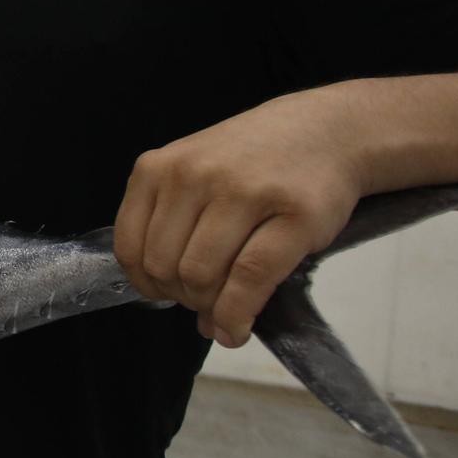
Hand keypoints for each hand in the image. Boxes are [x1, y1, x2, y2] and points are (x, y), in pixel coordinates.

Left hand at [112, 91, 361, 347]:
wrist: (327, 130)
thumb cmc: (255, 163)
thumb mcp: (199, 180)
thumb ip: (180, 238)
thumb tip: (200, 323)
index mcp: (158, 168)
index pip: (129, 247)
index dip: (145, 284)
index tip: (167, 293)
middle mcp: (194, 176)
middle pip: (164, 266)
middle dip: (182, 296)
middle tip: (206, 299)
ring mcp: (244, 192)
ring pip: (201, 275)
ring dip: (210, 307)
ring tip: (225, 307)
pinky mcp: (293, 215)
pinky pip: (249, 278)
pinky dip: (238, 315)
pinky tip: (239, 327)